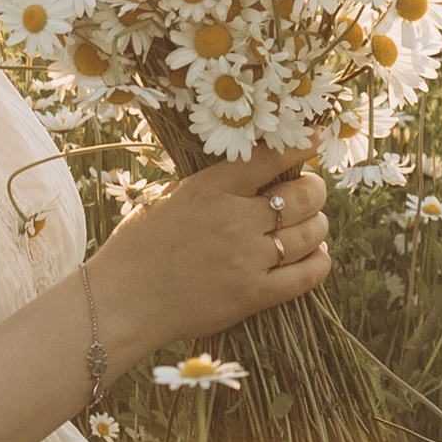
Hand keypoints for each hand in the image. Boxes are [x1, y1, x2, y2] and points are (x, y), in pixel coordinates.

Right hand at [84, 149, 329, 373]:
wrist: (122, 302)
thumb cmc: (136, 248)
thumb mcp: (166, 199)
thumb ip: (207, 186)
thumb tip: (246, 173)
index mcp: (211, 188)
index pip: (271, 158)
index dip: (301, 146)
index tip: (316, 140)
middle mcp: (234, 218)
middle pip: (304, 196)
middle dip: (315, 191)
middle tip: (312, 193)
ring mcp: (247, 258)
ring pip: (310, 234)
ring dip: (318, 226)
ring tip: (313, 225)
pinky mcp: (253, 294)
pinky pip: (306, 275)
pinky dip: (319, 262)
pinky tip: (316, 256)